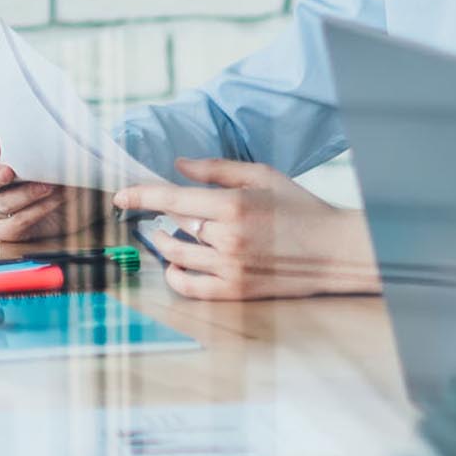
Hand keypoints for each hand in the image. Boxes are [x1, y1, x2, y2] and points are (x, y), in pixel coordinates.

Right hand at [0, 136, 107, 242]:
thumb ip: (27, 147)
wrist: (60, 204)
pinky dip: (38, 209)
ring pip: (2, 203)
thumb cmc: (39, 176)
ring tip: (47, 185)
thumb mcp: (33, 157)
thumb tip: (38, 135)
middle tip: (9, 171)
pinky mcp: (4, 231)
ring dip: (26, 193)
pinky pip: (18, 221)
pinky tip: (52, 200)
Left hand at [109, 158, 379, 300]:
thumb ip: (217, 169)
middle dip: (159, 216)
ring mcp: (231, 268)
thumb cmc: (300, 208)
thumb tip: (179, 165)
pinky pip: (190, 288)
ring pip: (176, 256)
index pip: (172, 198)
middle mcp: (228, 237)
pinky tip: (173, 267)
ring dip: (162, 244)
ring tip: (163, 236)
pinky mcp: (236, 290)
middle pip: (173, 225)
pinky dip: (175, 277)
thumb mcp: (262, 176)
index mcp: (234, 205)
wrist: (334, 250)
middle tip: (155, 212)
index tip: (121, 195)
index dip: (141, 194)